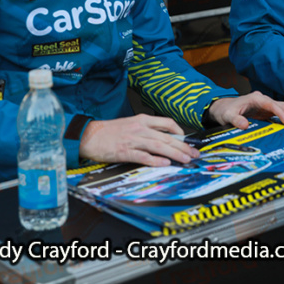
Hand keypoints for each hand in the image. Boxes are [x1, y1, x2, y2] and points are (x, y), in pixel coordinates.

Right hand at [79, 113, 198, 166]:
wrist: (88, 135)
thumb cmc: (108, 131)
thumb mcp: (129, 124)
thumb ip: (145, 129)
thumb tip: (162, 138)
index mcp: (142, 120)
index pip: (167, 123)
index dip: (180, 132)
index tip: (187, 140)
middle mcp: (140, 128)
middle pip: (167, 137)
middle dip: (183, 146)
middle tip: (194, 154)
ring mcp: (133, 140)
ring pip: (159, 146)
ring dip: (175, 153)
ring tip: (186, 160)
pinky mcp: (125, 151)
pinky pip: (143, 156)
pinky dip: (155, 160)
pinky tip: (165, 163)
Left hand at [207, 92, 283, 129]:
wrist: (223, 107)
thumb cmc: (225, 110)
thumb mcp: (227, 115)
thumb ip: (235, 119)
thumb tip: (245, 125)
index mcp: (256, 98)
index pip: (273, 105)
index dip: (282, 114)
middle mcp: (263, 100)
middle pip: (282, 105)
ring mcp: (265, 104)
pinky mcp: (266, 110)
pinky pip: (280, 113)